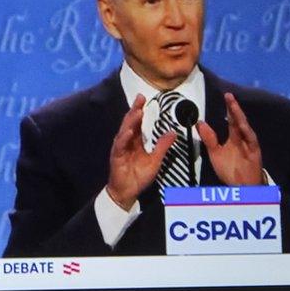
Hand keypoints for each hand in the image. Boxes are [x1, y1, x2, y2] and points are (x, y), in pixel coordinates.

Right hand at [106, 94, 176, 210]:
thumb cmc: (138, 176)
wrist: (127, 192)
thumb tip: (172, 133)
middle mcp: (127, 142)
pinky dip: (124, 137)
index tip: (144, 98)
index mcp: (135, 141)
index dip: (140, 110)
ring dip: (131, 121)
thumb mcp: (155, 160)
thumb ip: (162, 146)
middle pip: (130, 122)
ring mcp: (120, 148)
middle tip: (140, 98)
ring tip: (138, 111)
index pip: (138, 122)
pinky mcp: (117, 156)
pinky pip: (120, 145)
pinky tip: (129, 131)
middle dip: (135, 110)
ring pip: (125, 131)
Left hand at [197, 92, 262, 185]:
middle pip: (238, 120)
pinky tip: (241, 124)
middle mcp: (243, 138)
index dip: (228, 108)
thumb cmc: (230, 170)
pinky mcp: (255, 152)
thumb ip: (209, 139)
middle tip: (228, 96)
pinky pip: (251, 140)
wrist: (242, 187)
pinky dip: (246, 132)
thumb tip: (199, 123)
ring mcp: (249, 144)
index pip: (231, 120)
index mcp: (234, 137)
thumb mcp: (215, 153)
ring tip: (233, 105)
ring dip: (239, 116)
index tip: (224, 96)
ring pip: (244, 127)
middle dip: (233, 108)